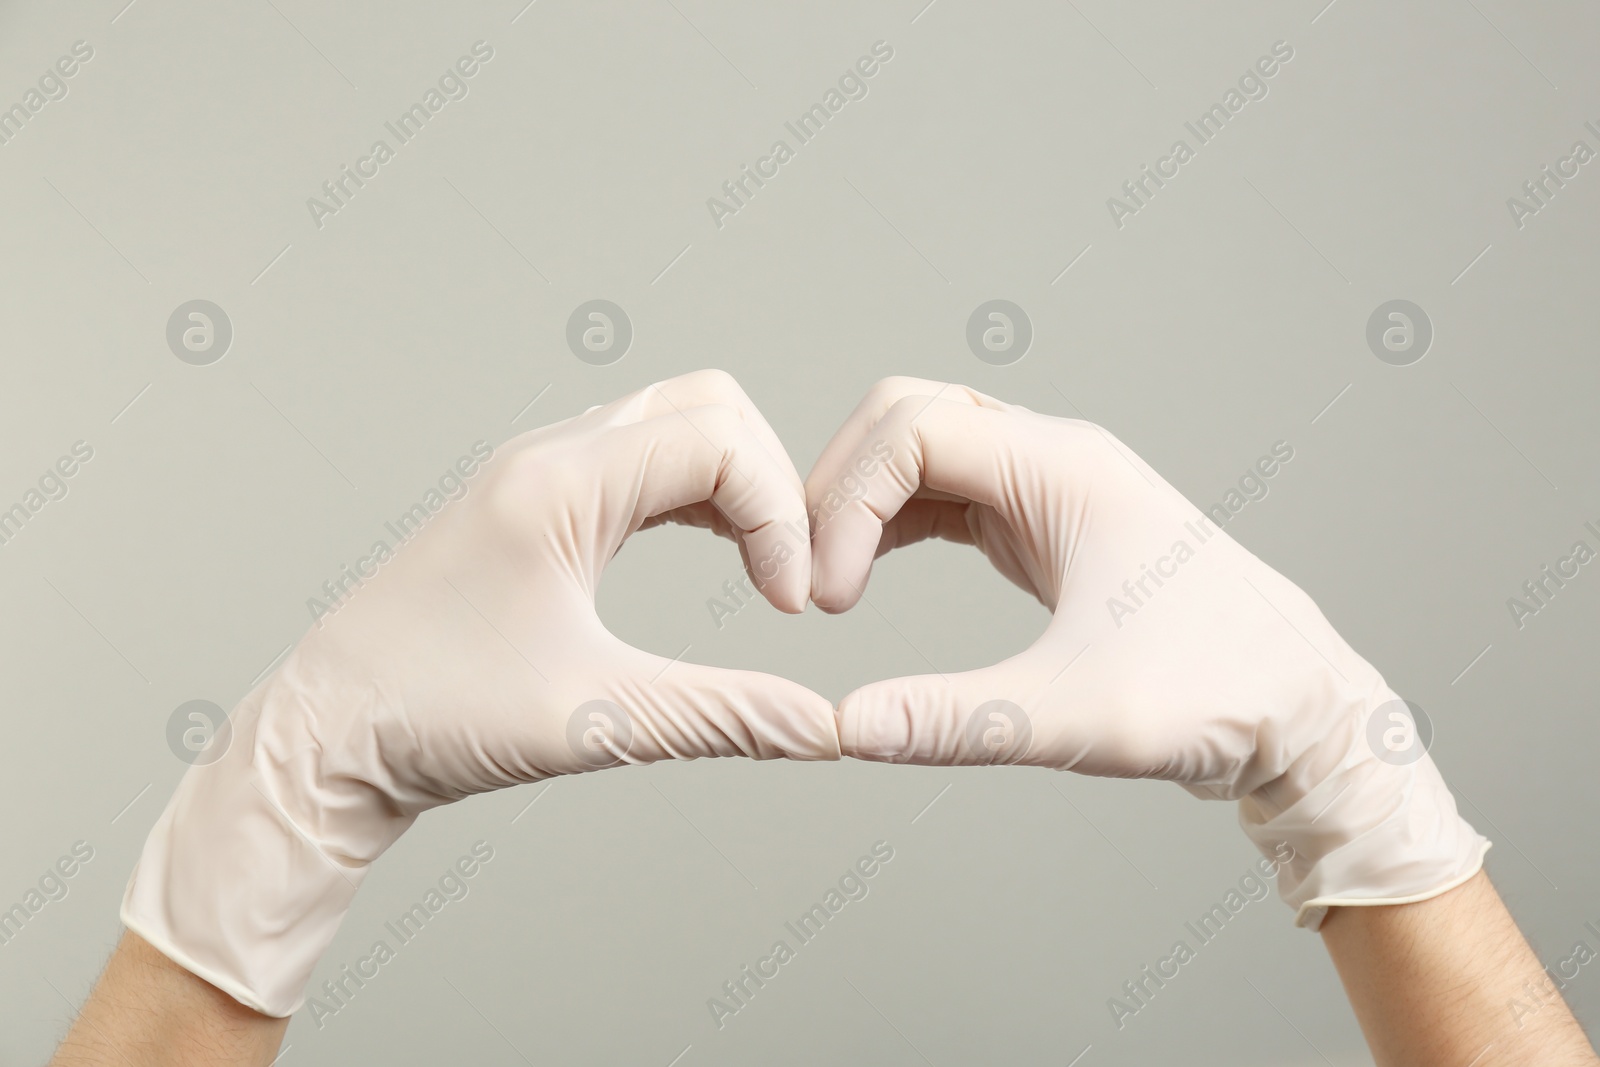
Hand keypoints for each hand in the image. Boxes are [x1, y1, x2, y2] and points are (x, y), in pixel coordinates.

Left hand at [123, 370, 837, 1016]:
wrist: (327, 736)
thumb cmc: (429, 717)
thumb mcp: (595, 722)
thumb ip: (724, 717)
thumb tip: (825, 731)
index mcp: (557, 482)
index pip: (720, 440)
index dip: (780, 516)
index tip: (787, 606)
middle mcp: (547, 456)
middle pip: (707, 405)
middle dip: (769, 483)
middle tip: (785, 574)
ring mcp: (536, 472)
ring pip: (673, 423)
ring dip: (734, 483)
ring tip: (762, 567)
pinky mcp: (532, 503)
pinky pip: (639, 459)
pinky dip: (695, 493)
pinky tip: (714, 551)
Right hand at [806, 377, 1486, 924]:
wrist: (1300, 707)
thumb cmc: (1218, 695)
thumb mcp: (1078, 716)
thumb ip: (958, 721)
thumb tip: (849, 729)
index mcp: (1065, 468)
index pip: (912, 431)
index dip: (846, 503)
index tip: (830, 598)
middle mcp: (1055, 457)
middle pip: (908, 414)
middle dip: (841, 483)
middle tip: (811, 574)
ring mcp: (1051, 485)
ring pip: (924, 447)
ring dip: (864, 499)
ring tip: (830, 581)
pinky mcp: (1047, 523)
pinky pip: (949, 491)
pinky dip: (894, 520)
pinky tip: (867, 572)